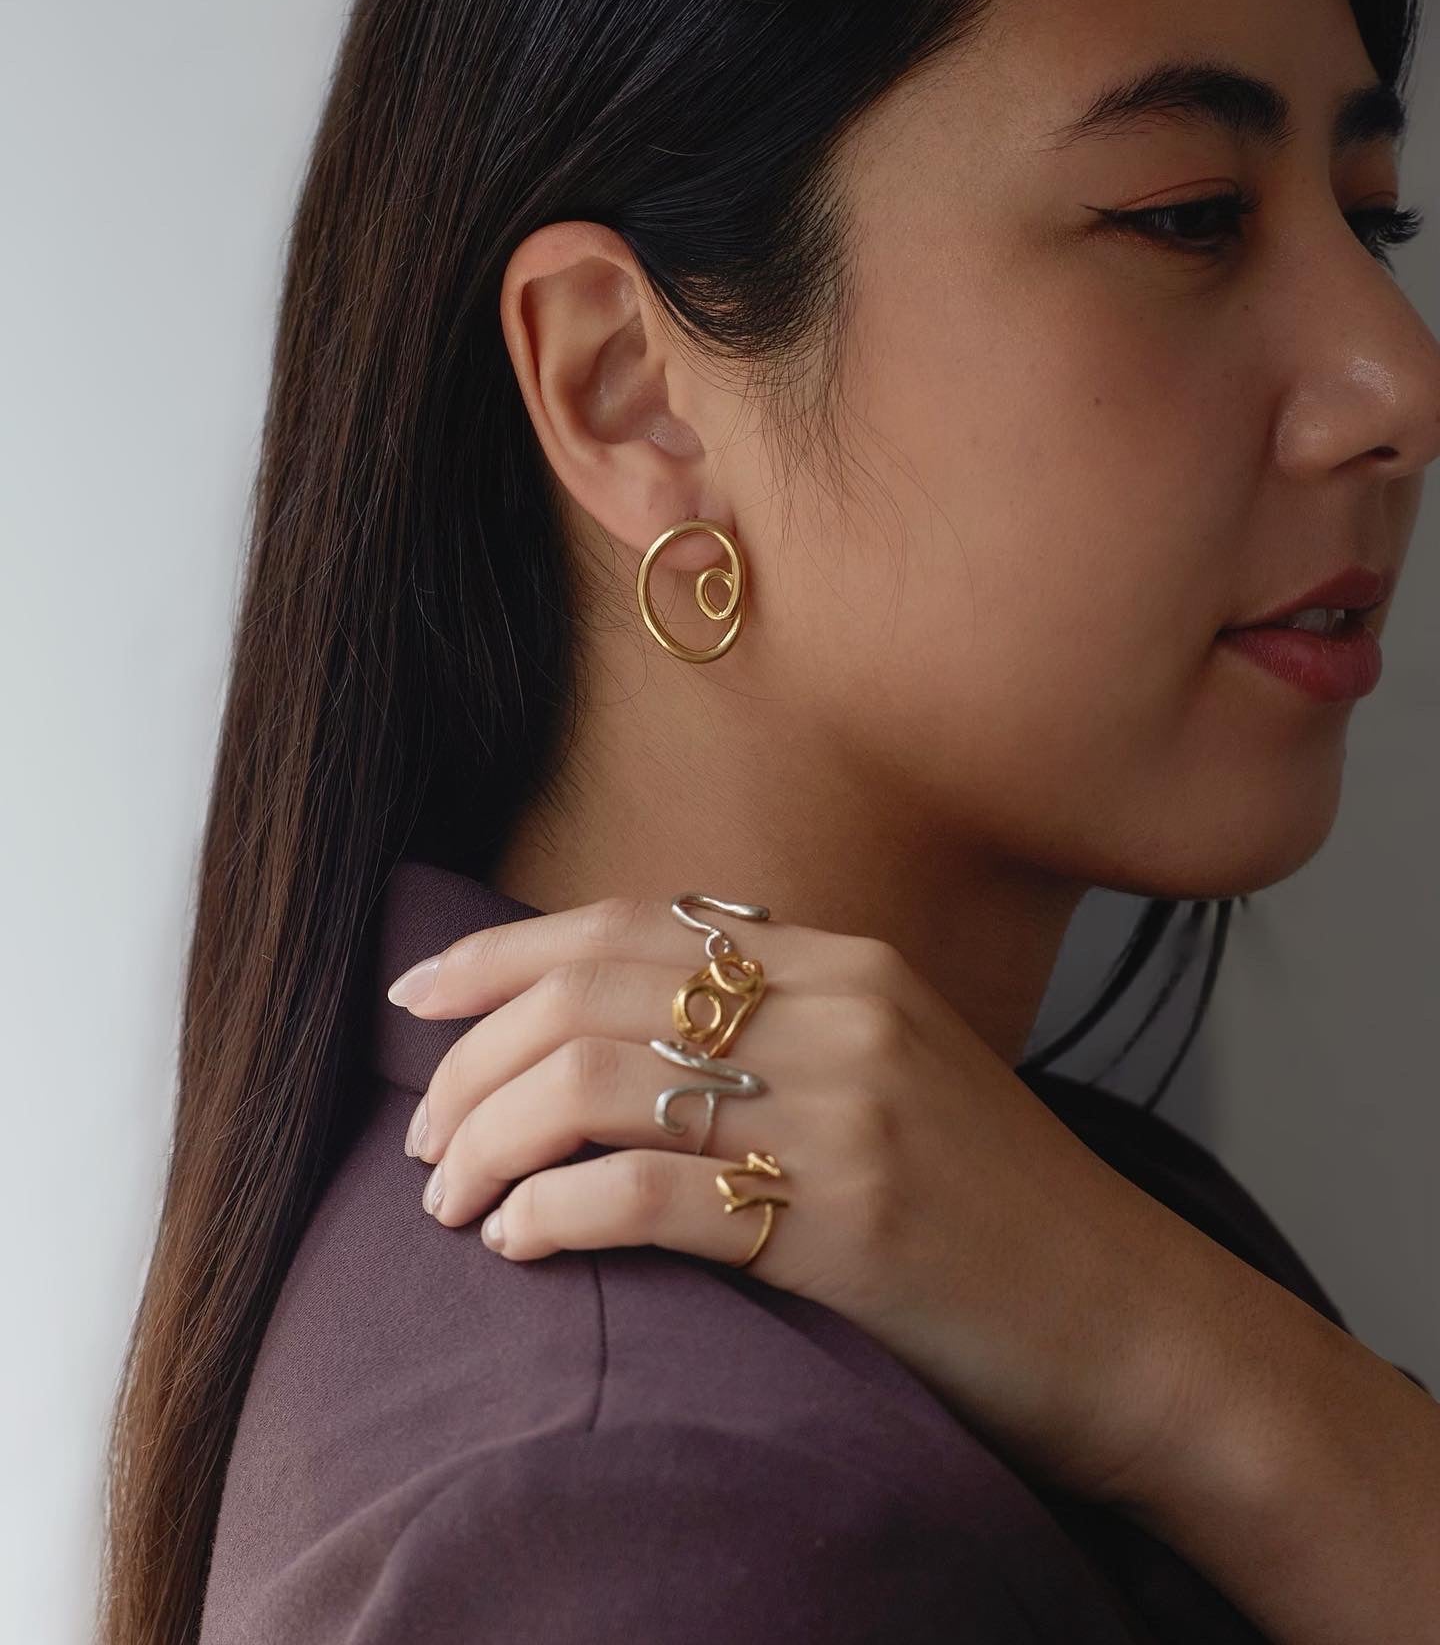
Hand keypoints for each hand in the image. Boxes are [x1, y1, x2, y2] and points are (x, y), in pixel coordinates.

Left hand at [392, 893, 1232, 1510]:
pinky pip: (649, 1198)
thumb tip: (610, 1020)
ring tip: (450, 1201)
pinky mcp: (846, 1220)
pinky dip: (555, 1215)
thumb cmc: (991, 1202)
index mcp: (846, 960)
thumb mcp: (895, 1065)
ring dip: (491, 1142)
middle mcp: (841, 1010)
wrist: (1128, 1316)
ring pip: (597, 1084)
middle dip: (472, 1063)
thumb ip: (778, 1020)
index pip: (628, 925)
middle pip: (590, 995)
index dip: (503, 954)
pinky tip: (519, 1245)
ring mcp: (847, 1109)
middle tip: (421, 1140)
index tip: (420, 999)